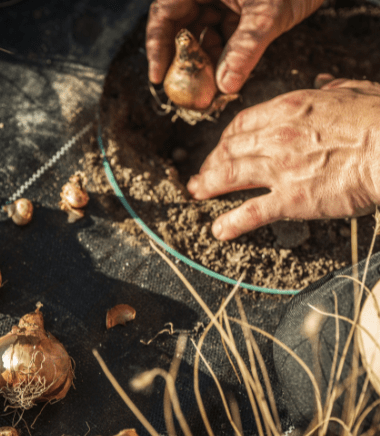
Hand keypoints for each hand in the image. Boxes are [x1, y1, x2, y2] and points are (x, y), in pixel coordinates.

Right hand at [146, 0, 323, 93]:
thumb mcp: (268, 12)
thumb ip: (245, 49)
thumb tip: (226, 86)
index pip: (164, 14)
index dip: (157, 47)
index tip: (158, 78)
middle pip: (181, 26)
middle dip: (185, 60)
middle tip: (189, 90)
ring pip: (202, 33)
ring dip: (206, 61)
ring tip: (211, 87)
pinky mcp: (237, 5)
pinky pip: (222, 34)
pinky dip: (223, 54)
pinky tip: (227, 74)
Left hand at [187, 78, 379, 239]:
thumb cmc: (379, 118)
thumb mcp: (353, 92)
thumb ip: (332, 88)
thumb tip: (324, 82)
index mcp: (288, 109)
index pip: (241, 124)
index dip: (225, 138)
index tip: (221, 147)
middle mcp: (275, 137)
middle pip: (229, 150)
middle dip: (210, 163)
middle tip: (202, 173)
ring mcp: (280, 169)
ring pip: (229, 176)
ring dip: (208, 185)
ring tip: (197, 193)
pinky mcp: (291, 199)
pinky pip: (251, 212)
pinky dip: (231, 223)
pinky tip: (219, 230)